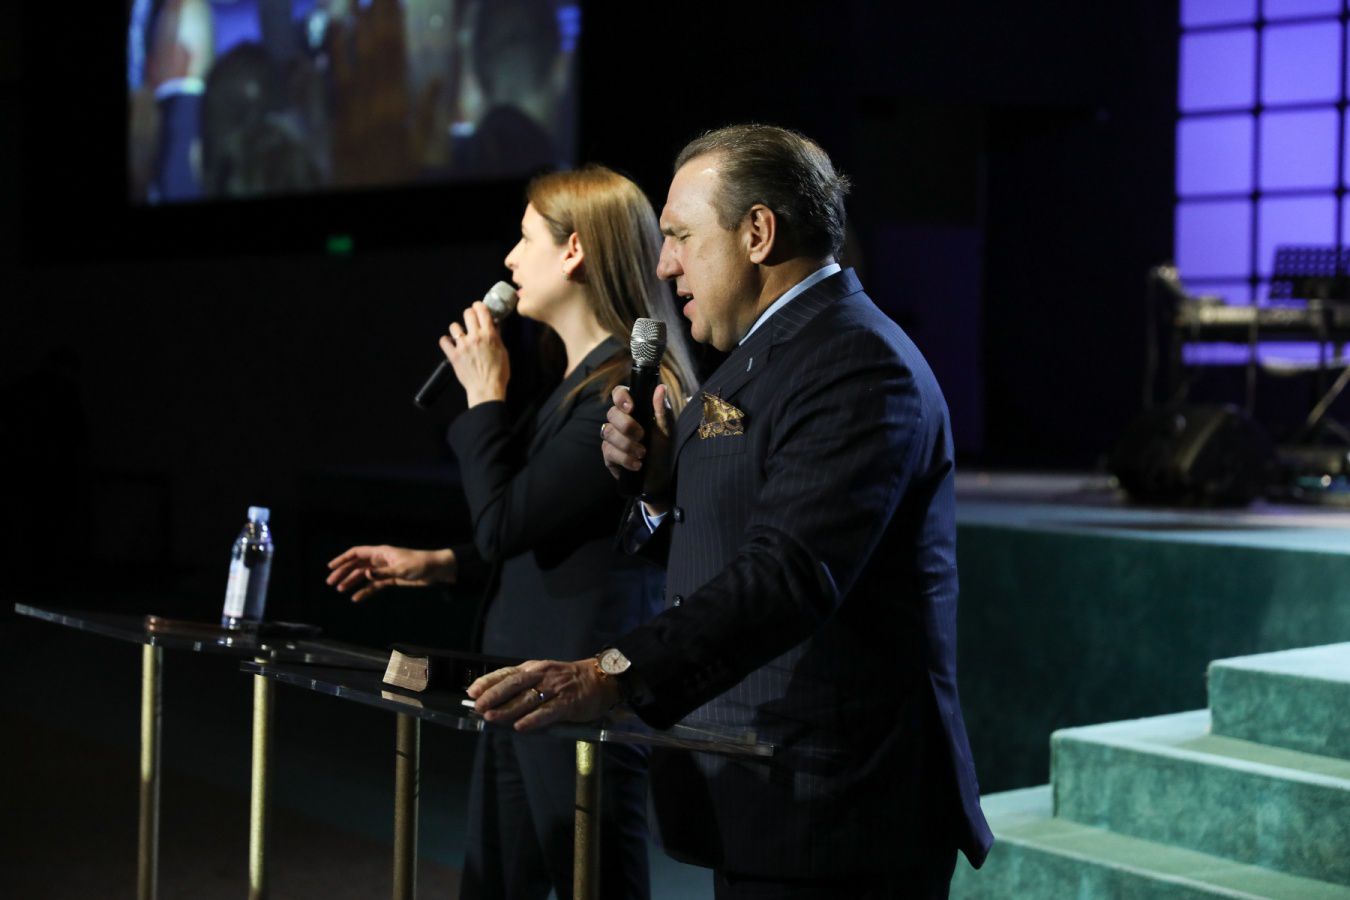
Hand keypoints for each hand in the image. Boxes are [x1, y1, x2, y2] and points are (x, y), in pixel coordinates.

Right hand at [325, 545, 455, 602]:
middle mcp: (380, 559)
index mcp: (381, 552)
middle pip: (357, 565)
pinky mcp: (391, 579)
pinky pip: (374, 585)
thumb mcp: (401, 569)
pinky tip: (357, 598)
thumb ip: (382, 573)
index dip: (342, 559)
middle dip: (343, 572)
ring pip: (363, 575)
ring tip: (340, 590)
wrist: (436, 570)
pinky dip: (365, 591)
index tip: (331, 567)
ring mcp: (385, 569)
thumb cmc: (420, 564)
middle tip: (331, 582)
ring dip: (352, 582)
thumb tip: (366, 574)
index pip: (357, 553)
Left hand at [439, 301, 509, 406]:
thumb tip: (494, 325)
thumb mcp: (503, 352)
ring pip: (454, 326)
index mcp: (489, 335)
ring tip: (461, 336)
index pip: (482, 310)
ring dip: (458, 330)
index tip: (479, 308)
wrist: (487, 389)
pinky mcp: (453, 355)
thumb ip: (497, 337)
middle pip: (467, 313)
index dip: (479, 306)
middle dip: (470, 315)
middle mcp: (475, 337)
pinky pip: (443, 341)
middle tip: (471, 321)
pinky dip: (446, 342)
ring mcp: (462, 346)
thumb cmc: (498, 373)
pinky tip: (451, 345)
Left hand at [467, 659, 620, 731]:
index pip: (506, 672)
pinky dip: (533, 719)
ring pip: (528, 698)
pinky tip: (521, 727)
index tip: (471, 691)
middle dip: (494, 695)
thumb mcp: (542, 675)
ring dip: (508, 709)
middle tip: (479, 707)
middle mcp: (541, 675)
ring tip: (492, 718)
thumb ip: (522, 685)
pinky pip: (547, 712)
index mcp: (533, 668)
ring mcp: (555, 688)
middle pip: (514, 684)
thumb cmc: (566, 680)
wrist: (599, 679)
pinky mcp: (567, 703)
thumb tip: (494, 701)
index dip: (488, 681)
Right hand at [601, 384, 673, 513]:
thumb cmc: (665, 448)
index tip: (631, 407)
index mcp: (634, 409)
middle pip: (611, 413)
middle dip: (627, 425)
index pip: (619, 394)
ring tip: (643, 454)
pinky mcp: (609, 456)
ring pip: (607, 432)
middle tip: (642, 436)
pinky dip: (624, 459)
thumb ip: (661, 410)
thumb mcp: (667, 429)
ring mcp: (613, 438)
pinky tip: (637, 465)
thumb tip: (660, 387)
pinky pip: (609, 452)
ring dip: (627, 444)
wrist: (664, 477)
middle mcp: (620, 421)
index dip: (621, 397)